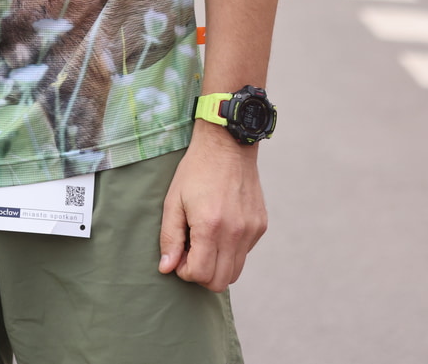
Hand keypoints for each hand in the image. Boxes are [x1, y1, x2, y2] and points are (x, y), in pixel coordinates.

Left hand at [158, 122, 267, 290]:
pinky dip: (230, 251)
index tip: (179, 256)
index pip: (201, 274)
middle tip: (190, 252)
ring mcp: (252, 231)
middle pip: (220, 281)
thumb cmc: (195, 172)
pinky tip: (218, 229)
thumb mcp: (173, 201)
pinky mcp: (260, 226)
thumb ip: (170, 237)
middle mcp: (236, 233)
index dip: (185, 272)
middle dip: (201, 273)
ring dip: (216, 265)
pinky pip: (244, 253)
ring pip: (235, 272)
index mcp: (211, 227)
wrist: (227, 147)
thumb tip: (167, 268)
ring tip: (203, 242)